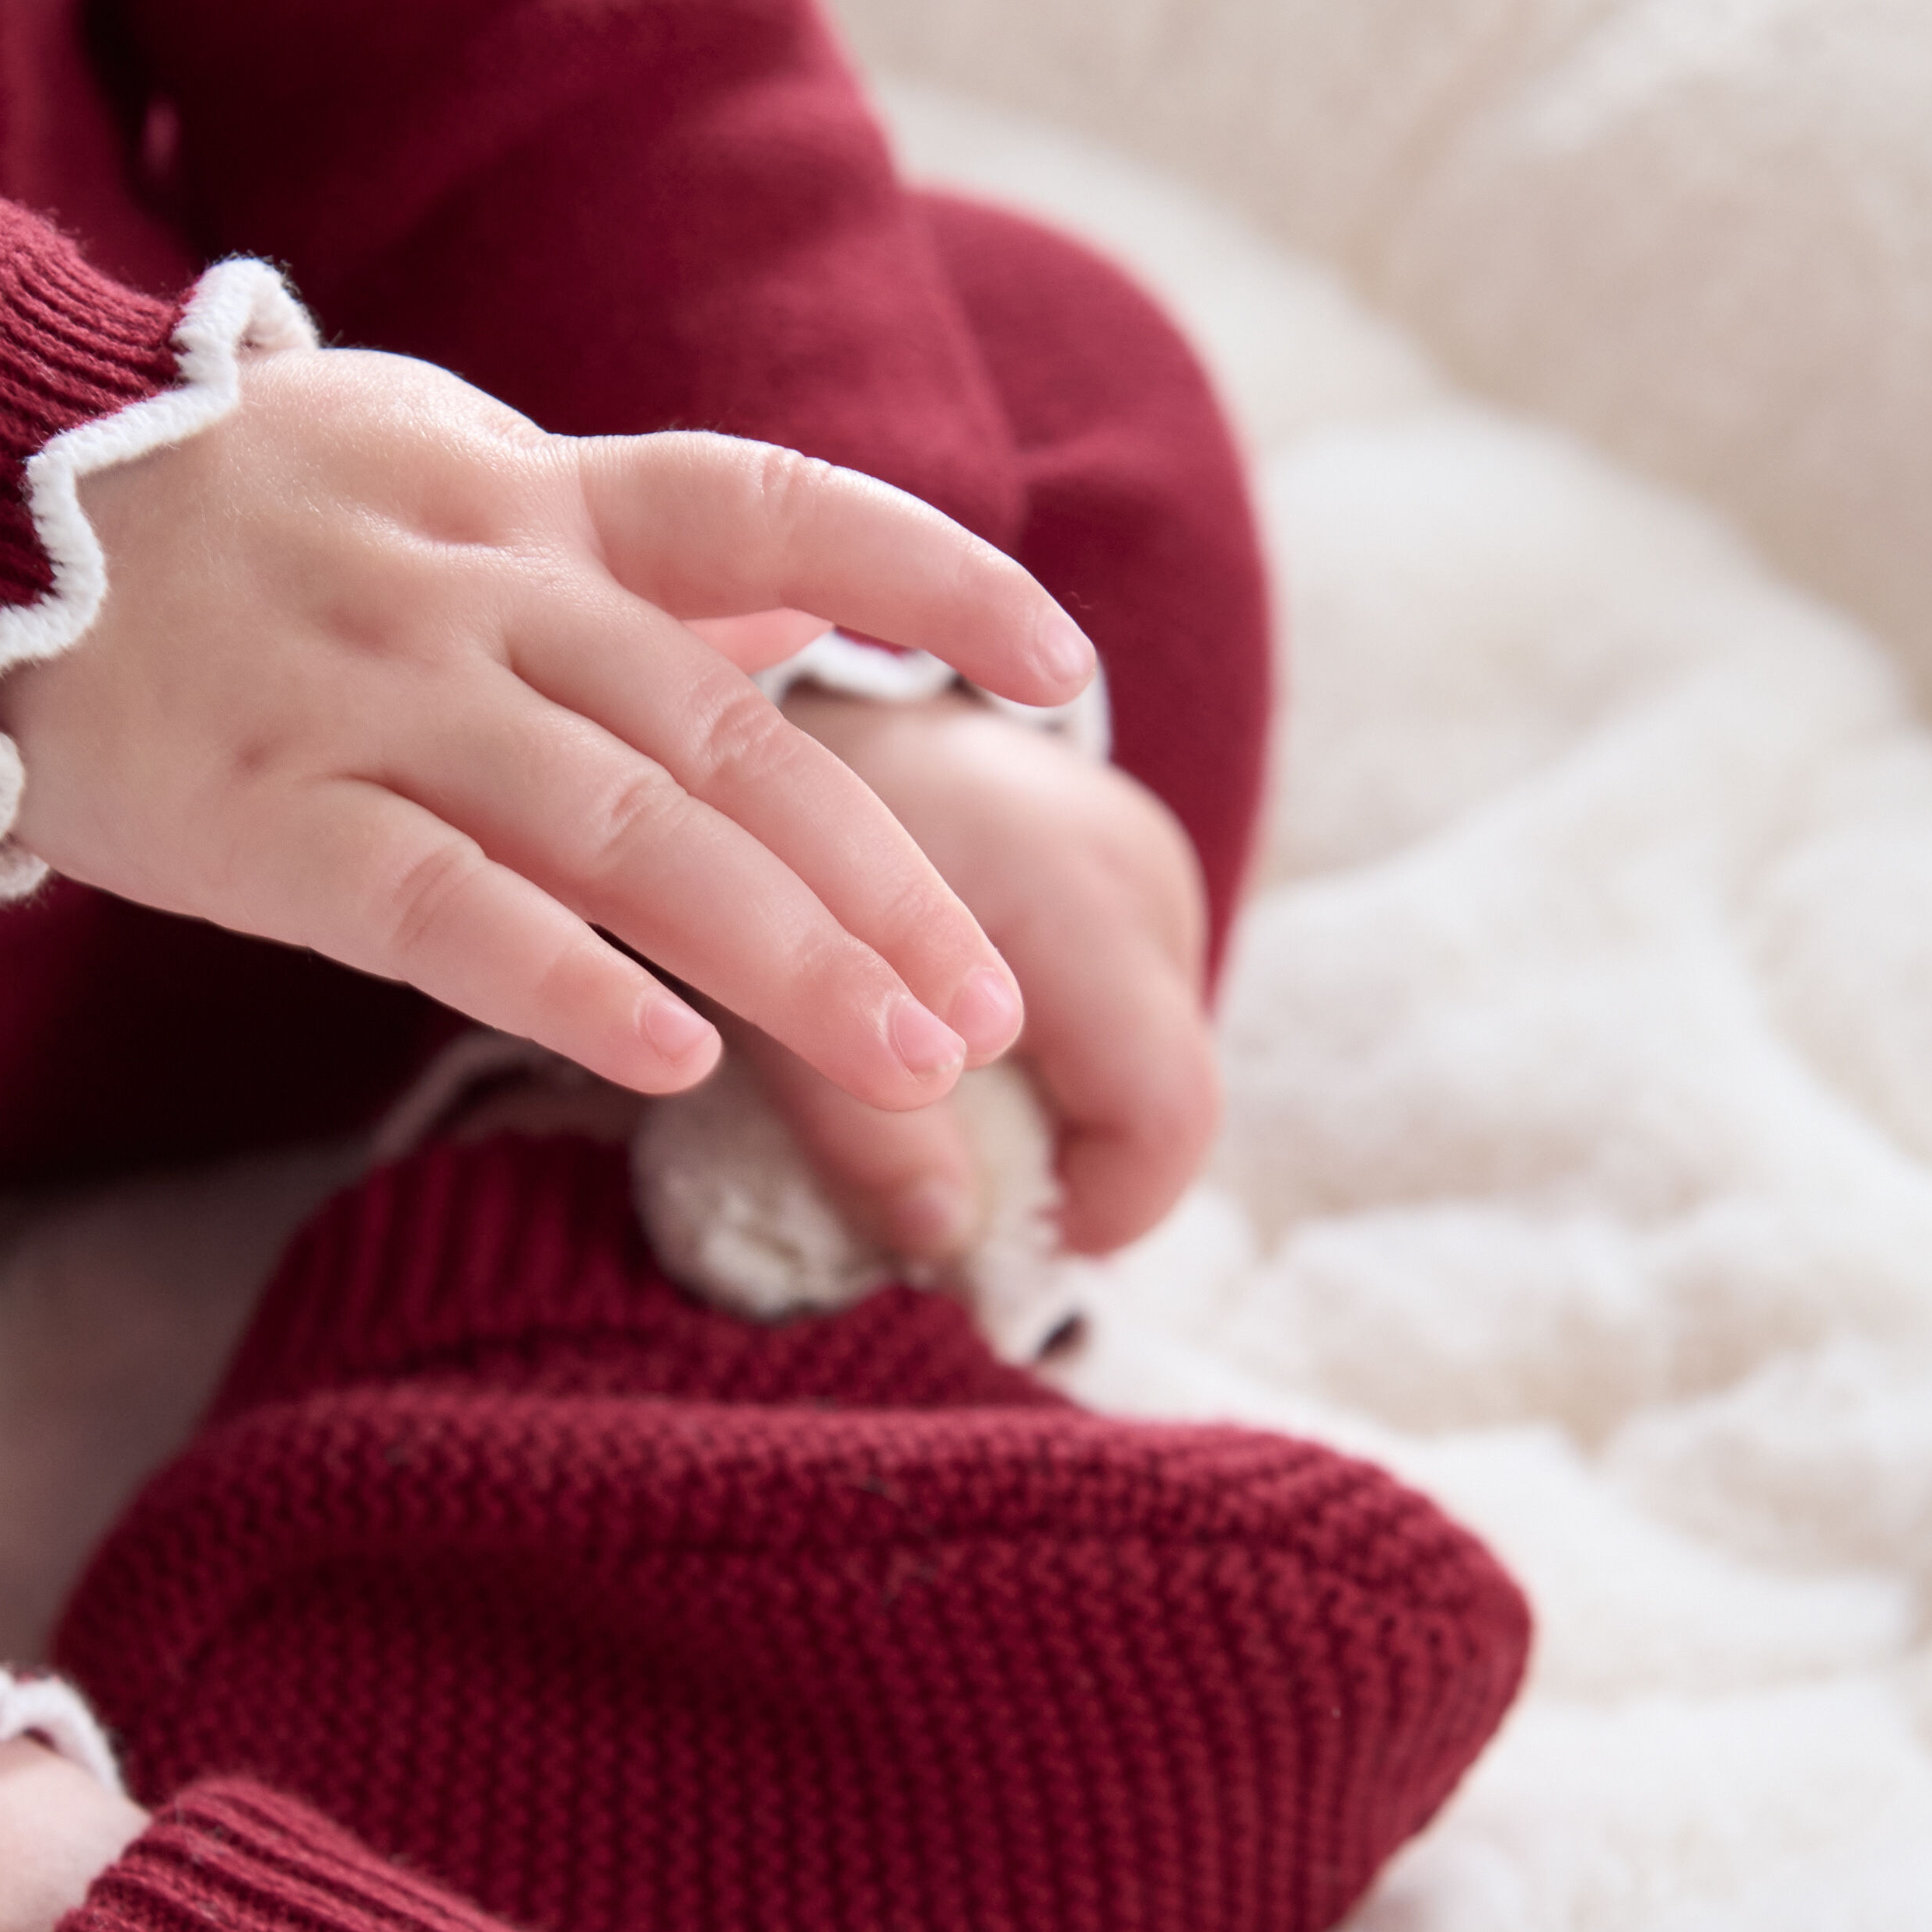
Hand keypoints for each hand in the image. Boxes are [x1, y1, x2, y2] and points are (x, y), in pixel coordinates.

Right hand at [0, 347, 1094, 1114]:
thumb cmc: (225, 519)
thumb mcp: (442, 476)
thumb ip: (623, 552)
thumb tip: (818, 614)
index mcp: (528, 496)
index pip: (771, 503)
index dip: (930, 565)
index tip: (1065, 656)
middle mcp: (471, 588)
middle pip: (724, 732)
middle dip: (879, 875)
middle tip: (989, 1006)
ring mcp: (367, 699)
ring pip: (621, 831)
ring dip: (783, 955)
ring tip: (911, 1065)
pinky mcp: (264, 815)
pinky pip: (441, 909)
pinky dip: (567, 983)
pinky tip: (676, 1059)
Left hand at [748, 692, 1218, 1265]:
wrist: (804, 691)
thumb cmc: (764, 834)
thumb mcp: (779, 998)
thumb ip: (865, 1128)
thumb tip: (948, 1241)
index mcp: (1073, 896)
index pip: (1163, 1112)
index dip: (1098, 1206)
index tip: (994, 1231)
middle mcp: (1140, 870)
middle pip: (1167, 1093)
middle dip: (1072, 1164)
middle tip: (956, 1173)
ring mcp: (1150, 858)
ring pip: (1152, 1054)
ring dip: (1065, 1107)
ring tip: (949, 1090)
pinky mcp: (1135, 860)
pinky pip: (1131, 1002)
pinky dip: (1065, 1051)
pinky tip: (974, 1031)